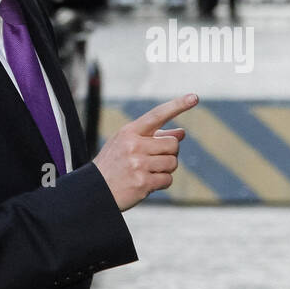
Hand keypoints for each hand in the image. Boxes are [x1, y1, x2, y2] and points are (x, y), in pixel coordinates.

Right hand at [93, 93, 198, 210]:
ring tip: (148, 172)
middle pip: (172, 144)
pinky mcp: (142, 182)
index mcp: (129, 132)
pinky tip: (147, 183)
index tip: (194, 97)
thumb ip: (154, 137)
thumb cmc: (115, 164)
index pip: (157, 115)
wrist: (95, 190)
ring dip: (166, 169)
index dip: (177, 105)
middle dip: (169, 153)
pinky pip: (167, 179)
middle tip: (155, 160)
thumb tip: (181, 133)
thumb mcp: (128, 144)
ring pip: (172, 162)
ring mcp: (138, 164)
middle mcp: (134, 145)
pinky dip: (162, 182)